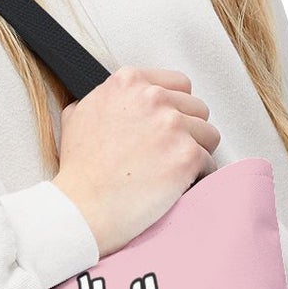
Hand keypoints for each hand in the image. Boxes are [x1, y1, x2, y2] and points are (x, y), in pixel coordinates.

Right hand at [52, 66, 219, 255]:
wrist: (82, 206)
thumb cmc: (80, 170)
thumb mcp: (78, 115)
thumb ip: (104, 99)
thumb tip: (114, 101)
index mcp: (128, 82)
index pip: (177, 84)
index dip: (175, 107)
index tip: (168, 124)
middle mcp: (152, 98)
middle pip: (196, 108)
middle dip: (187, 130)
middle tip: (169, 151)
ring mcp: (172, 126)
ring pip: (208, 133)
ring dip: (195, 151)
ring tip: (173, 168)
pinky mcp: (186, 156)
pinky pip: (209, 162)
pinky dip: (197, 176)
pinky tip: (178, 184)